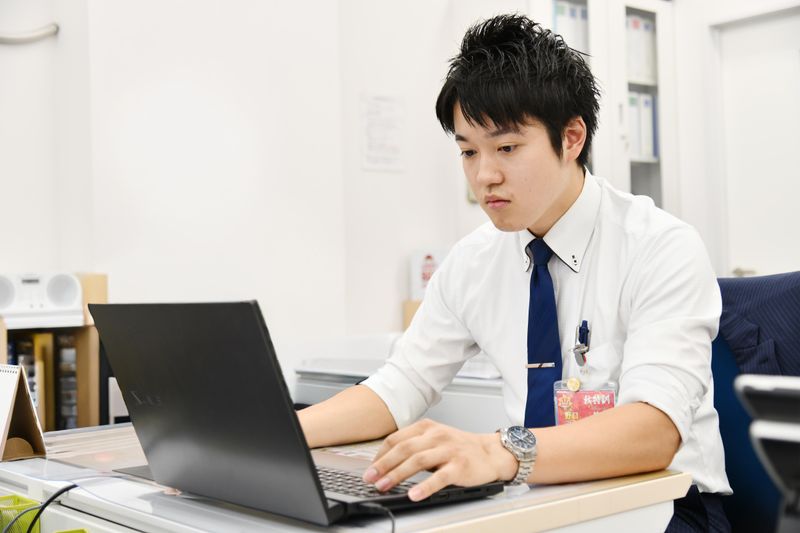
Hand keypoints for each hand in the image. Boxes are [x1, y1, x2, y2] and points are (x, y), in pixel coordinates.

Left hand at [361, 419, 517, 500]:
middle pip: (403, 449)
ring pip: (418, 461)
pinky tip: (413, 494)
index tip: (369, 469)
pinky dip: (424, 487)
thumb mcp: (435, 438)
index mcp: (426, 427)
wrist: (491, 452)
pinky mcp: (459, 466)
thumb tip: (386, 463)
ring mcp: (448, 450)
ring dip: (397, 474)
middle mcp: (436, 436)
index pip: (396, 439)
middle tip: (370, 479)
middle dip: (383, 465)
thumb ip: (414, 445)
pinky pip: (439, 478)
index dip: (380, 454)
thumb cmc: (460, 447)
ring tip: (384, 486)